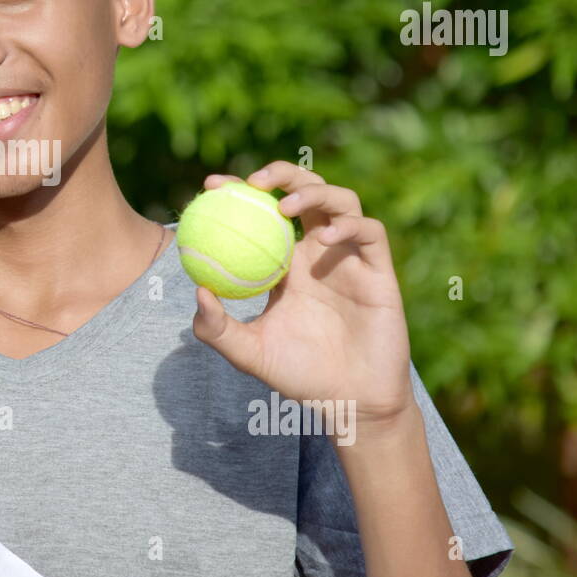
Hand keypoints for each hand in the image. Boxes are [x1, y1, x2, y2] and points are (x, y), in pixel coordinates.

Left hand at [190, 161, 411, 426]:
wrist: (349, 402)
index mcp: (285, 261)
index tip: (213, 184)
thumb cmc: (298, 375)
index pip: (263, 211)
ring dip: (314, 192)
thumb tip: (197, 289)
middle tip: (254, 183)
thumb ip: (217, 328)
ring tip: (286, 207)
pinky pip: (369, 232)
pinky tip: (323, 238)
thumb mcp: (248, 353)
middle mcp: (318, 250)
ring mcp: (350, 257)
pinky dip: (348, 226)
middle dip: (281, 174)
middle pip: (304, 190)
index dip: (240, 189)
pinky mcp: (379, 270)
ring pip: (340, 200)